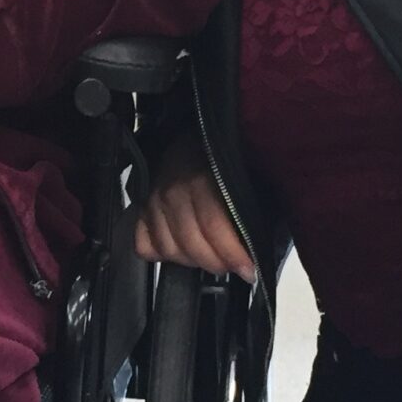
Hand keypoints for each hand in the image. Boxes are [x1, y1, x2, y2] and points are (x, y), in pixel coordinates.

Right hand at [133, 147, 254, 279]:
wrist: (193, 130)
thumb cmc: (222, 152)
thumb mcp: (246, 169)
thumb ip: (250, 201)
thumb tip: (261, 236)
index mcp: (200, 177)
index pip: (213, 227)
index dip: (233, 254)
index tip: (250, 271)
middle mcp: (172, 191)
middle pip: (191, 244)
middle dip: (218, 263)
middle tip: (234, 266)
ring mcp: (152, 201)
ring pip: (168, 249)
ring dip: (193, 261)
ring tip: (211, 258)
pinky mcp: (139, 208)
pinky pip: (144, 245)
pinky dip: (161, 253)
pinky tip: (181, 249)